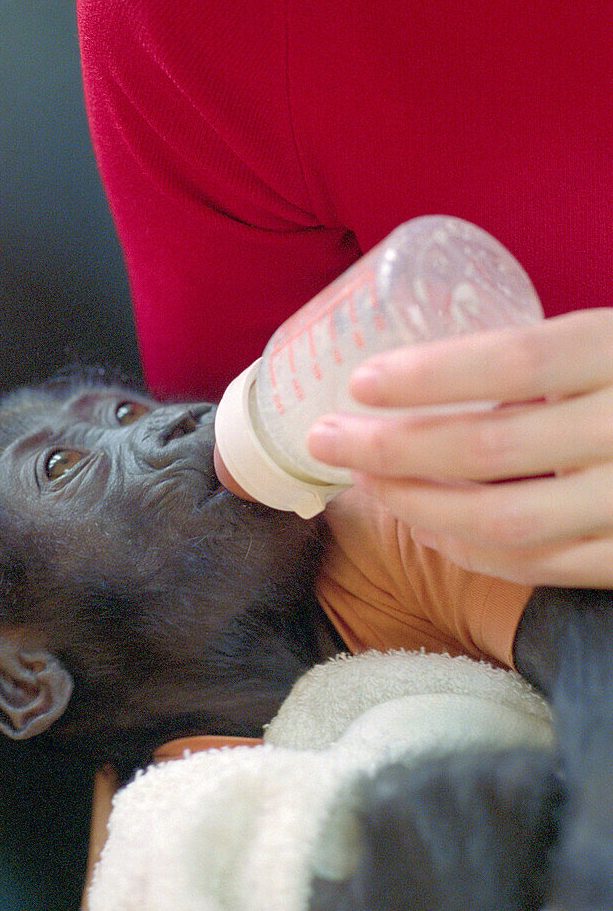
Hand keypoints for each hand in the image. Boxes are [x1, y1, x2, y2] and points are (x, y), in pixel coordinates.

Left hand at [307, 309, 612, 587]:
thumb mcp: (610, 344)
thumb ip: (547, 360)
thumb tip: (420, 379)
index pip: (516, 360)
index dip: (431, 374)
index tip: (359, 380)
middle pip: (492, 446)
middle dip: (392, 446)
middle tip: (326, 436)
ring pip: (504, 521)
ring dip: (417, 505)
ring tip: (365, 481)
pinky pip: (537, 567)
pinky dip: (468, 549)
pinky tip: (424, 525)